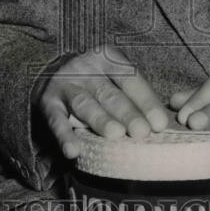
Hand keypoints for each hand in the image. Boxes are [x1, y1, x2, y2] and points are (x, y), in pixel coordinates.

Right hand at [38, 46, 168, 158]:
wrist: (49, 73)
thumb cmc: (94, 81)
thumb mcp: (113, 78)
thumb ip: (134, 96)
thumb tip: (162, 124)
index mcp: (107, 59)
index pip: (130, 79)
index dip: (146, 101)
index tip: (159, 124)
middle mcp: (86, 69)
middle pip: (109, 93)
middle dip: (127, 113)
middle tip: (141, 132)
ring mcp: (65, 85)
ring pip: (84, 104)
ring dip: (100, 120)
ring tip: (115, 135)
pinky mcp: (47, 102)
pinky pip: (56, 120)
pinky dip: (64, 136)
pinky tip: (73, 150)